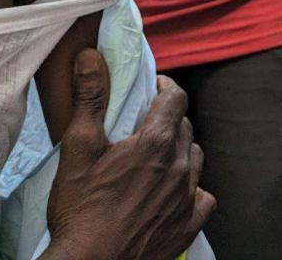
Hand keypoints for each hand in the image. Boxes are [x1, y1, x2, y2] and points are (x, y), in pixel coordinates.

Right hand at [42, 49, 213, 259]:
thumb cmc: (81, 210)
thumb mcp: (79, 148)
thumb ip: (90, 98)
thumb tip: (92, 57)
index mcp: (156, 143)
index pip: (175, 97)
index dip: (164, 87)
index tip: (150, 88)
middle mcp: (180, 167)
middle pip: (184, 126)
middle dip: (167, 119)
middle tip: (142, 126)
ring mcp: (188, 198)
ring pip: (195, 159)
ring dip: (179, 152)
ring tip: (155, 159)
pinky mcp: (189, 225)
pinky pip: (203, 197)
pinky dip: (191, 190)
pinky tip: (172, 193)